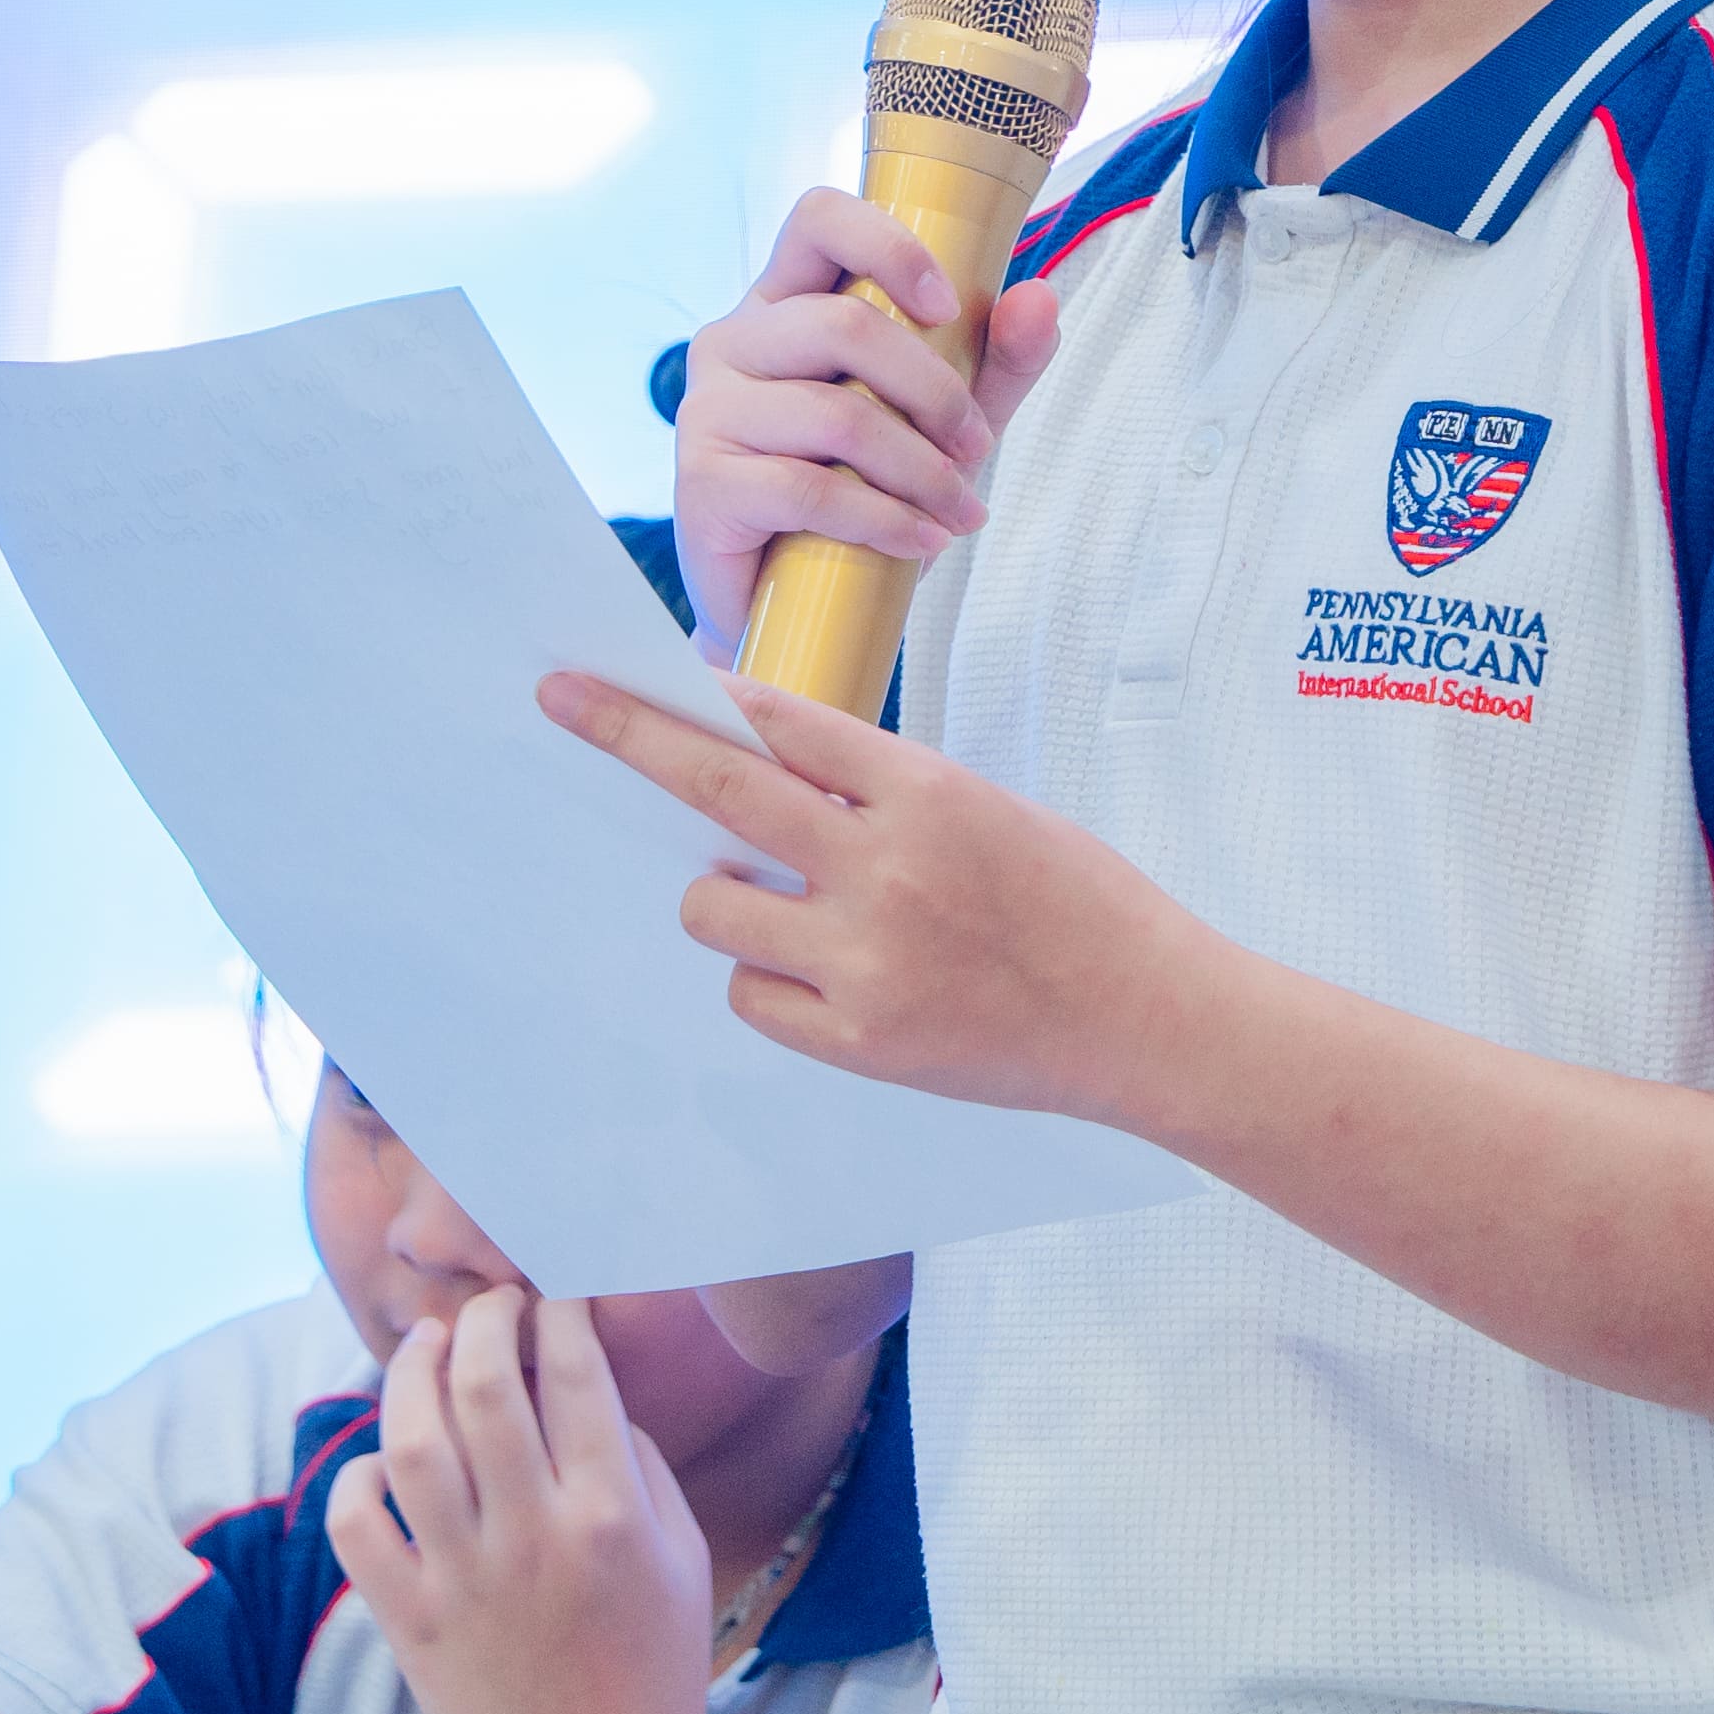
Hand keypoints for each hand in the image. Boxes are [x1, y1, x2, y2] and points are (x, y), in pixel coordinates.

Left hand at [323, 1293, 745, 1713]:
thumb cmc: (656, 1679)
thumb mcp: (683, 1562)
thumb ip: (640, 1470)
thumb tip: (587, 1400)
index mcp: (613, 1516)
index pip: (575, 1374)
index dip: (559, 1315)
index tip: (553, 1300)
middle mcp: (533, 1536)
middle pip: (485, 1385)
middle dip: (483, 1322)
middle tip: (487, 1309)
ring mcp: (463, 1579)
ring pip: (411, 1440)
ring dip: (411, 1375)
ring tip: (423, 1349)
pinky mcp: (411, 1622)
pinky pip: (357, 1525)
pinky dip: (358, 1476)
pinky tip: (382, 1462)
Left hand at [540, 667, 1194, 1124]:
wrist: (1149, 1020)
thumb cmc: (1080, 905)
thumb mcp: (992, 812)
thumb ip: (883, 793)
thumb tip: (765, 766)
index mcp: (928, 794)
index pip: (782, 724)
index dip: (698, 695)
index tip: (629, 672)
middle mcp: (885, 869)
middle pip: (719, 789)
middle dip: (631, 738)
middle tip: (564, 700)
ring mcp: (865, 961)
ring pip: (714, 907)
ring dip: (728, 897)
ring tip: (793, 909)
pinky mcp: (858, 1041)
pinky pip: (751, 995)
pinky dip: (772, 980)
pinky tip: (832, 977)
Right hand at [668, 187, 1070, 655]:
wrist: (798, 606)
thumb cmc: (864, 491)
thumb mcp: (944, 419)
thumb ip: (997, 360)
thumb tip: (1039, 298)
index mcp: (784, 304)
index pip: (820, 219)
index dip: (889, 246)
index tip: (948, 308)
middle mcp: (732, 341)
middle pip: (845, 325)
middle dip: (936, 392)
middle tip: (977, 446)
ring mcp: (708, 410)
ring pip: (836, 415)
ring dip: (921, 471)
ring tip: (960, 510)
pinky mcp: (702, 483)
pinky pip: (810, 489)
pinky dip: (884, 520)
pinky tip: (920, 542)